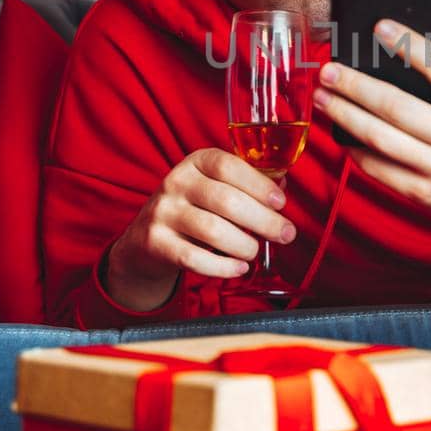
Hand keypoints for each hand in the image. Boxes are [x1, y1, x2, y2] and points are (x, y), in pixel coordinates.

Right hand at [104, 148, 297, 310]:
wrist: (145, 240)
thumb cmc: (193, 209)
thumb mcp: (214, 187)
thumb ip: (247, 185)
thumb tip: (282, 187)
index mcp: (196, 162)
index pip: (228, 166)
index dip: (258, 184)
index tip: (280, 202)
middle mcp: (176, 182)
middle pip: (226, 201)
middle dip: (263, 220)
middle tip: (285, 234)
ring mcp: (163, 212)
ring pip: (212, 230)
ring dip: (244, 245)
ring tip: (254, 252)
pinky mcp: (155, 242)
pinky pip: (195, 258)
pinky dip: (223, 267)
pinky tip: (239, 268)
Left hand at [313, 21, 430, 245]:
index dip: (407, 44)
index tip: (378, 28)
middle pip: (397, 106)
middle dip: (355, 86)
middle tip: (329, 70)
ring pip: (380, 138)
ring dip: (344, 114)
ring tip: (322, 96)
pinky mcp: (422, 193)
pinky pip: (377, 168)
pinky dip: (353, 147)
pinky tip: (339, 129)